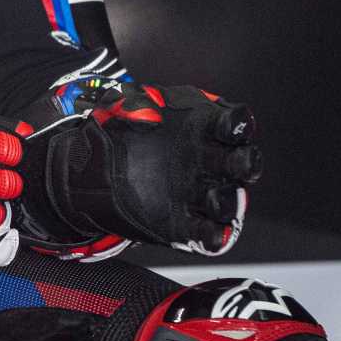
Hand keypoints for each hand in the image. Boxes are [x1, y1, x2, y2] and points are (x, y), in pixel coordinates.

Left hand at [18, 82, 258, 255]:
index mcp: (202, 127)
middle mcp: (208, 161)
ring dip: (230, 202)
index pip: (232, 123)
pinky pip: (208, 233)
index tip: (235, 124)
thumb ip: (134, 103)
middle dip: (247, 163)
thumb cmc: (119, 132)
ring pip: (230, 201)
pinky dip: (214, 237)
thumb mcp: (120, 106)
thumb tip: (148, 114)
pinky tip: (211, 237)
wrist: (93, 171)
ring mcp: (199, 193)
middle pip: (242, 163)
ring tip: (216, 200)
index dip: (238, 123)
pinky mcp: (186, 224)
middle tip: (241, 163)